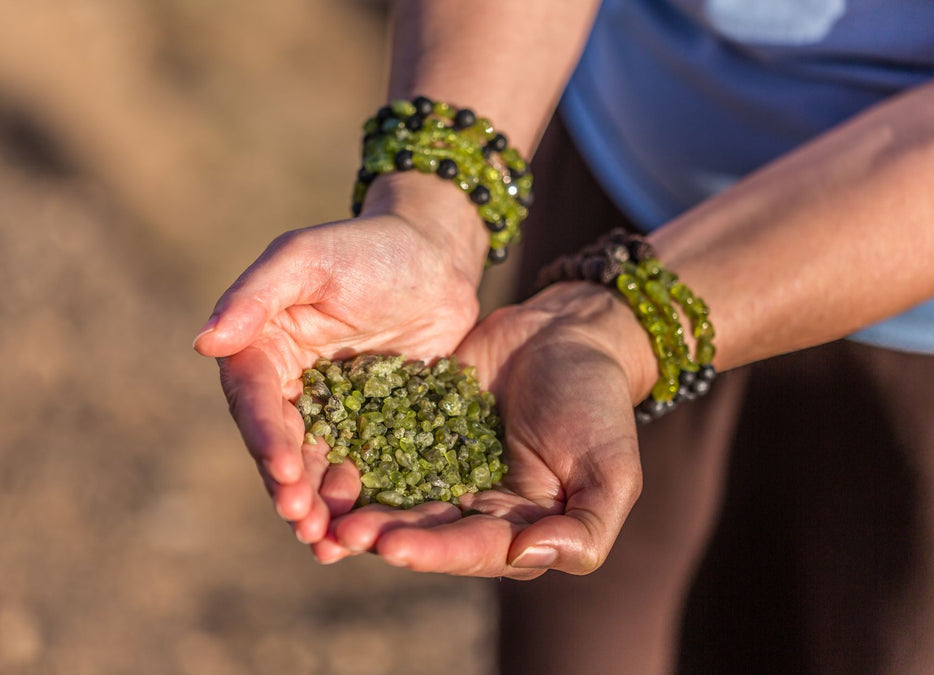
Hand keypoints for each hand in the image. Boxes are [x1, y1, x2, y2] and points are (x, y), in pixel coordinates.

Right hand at [198, 182, 488, 543]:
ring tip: (329, 544)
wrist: (436, 257)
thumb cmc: (367, 247)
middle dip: (289, 487)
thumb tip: (205, 342)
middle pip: (283, 446)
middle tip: (304, 522)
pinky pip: (368, 469)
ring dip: (320, 507)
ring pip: (319, 468)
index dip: (265, 437)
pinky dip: (364, 503)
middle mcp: (292, 390)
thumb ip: (257, 295)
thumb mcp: (308, 258)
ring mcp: (336, 413)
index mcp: (264, 350)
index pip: (256, 400)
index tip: (281, 469)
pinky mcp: (379, 428)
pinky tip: (368, 535)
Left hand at [314, 283, 650, 577]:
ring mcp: (441, 467)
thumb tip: (526, 557)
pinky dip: (354, 455)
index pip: (472, 551)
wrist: (567, 331)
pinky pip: (382, 445)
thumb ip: (584, 529)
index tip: (393, 547)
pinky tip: (322, 457)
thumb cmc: (598, 403)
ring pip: (394, 494)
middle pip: (423, 530)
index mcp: (518, 529)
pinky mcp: (416, 427)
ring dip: (359, 504)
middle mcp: (474, 507)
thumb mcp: (613, 472)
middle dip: (383, 534)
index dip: (433, 551)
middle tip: (341, 533)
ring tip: (321, 505)